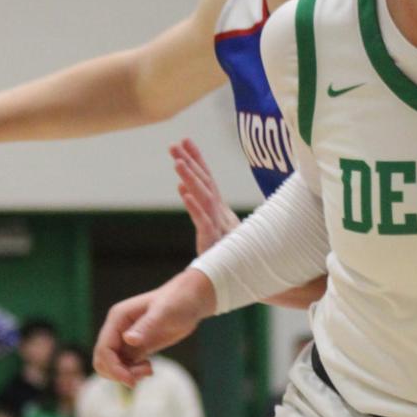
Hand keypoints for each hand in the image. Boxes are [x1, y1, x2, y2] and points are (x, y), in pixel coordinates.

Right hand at [94, 270, 215, 385]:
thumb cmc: (178, 301)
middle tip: (143, 375)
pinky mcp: (136, 347)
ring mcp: (125, 339)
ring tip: (148, 370)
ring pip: (113, 365)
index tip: (131, 380)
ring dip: (126, 374)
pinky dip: (133, 373)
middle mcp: (117, 329)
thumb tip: (128, 340)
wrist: (191, 301)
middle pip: (103, 360)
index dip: (113, 368)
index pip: (104, 349)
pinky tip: (149, 369)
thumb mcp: (164, 313)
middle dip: (118, 373)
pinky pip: (125, 366)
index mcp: (118, 318)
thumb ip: (146, 326)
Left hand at [171, 137, 240, 252]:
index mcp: (218, 208)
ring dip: (191, 178)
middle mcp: (219, 212)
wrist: (242, 276)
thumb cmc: (227, 252)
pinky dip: (194, 206)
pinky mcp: (213, 240)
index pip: (207, 178)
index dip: (196, 158)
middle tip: (174, 144)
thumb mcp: (210, 224)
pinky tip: (183, 192)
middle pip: (204, 183)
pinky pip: (203, 221)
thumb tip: (181, 185)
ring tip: (177, 162)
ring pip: (204, 197)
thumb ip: (196, 205)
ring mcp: (217, 225)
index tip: (185, 140)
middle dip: (190, 162)